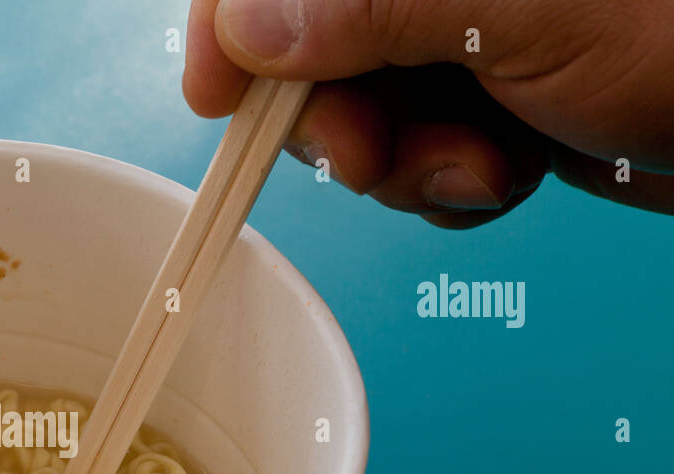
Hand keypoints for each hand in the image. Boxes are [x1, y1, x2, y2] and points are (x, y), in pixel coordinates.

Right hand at [184, 0, 673, 225]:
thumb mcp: (528, 6)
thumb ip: (377, 0)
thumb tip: (249, 27)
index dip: (235, 19)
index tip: (218, 94)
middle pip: (307, 35)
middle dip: (332, 115)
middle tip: (374, 156)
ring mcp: (463, 24)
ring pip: (357, 102)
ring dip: (398, 162)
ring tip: (477, 169)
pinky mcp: (490, 85)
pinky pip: (412, 142)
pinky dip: (441, 181)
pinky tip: (501, 175)